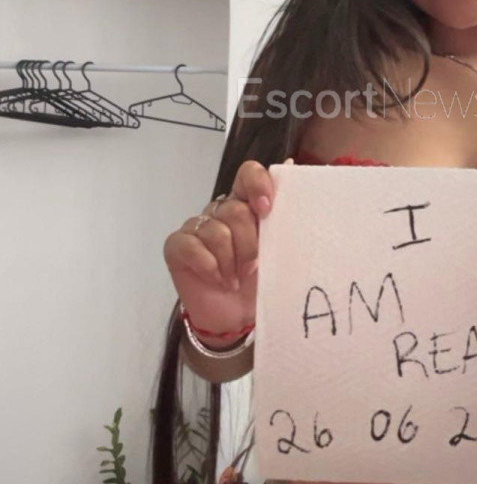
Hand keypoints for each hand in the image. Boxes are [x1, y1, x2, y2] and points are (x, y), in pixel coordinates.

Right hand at [163, 157, 291, 343]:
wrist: (238, 320)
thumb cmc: (261, 281)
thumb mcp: (280, 248)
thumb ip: (284, 210)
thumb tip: (291, 164)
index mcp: (247, 204)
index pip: (247, 174)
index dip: (257, 185)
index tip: (267, 210)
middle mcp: (220, 210)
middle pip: (235, 210)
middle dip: (248, 244)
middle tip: (253, 268)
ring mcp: (196, 227)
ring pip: (215, 230)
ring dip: (230, 262)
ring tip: (236, 279)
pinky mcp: (177, 246)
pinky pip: (192, 246)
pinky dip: (209, 268)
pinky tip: (218, 281)